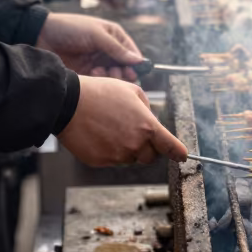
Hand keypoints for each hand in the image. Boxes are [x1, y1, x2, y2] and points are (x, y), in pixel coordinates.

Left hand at [37, 13, 143, 80]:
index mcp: (114, 36)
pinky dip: (100, 79)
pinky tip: (92, 73)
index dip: (135, 63)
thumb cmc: (71, 29)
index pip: (131, 52)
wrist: (42, 36)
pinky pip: (100, 80)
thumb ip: (116, 49)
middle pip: (124, 67)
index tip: (134, 72)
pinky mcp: (87, 72)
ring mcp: (97, 61)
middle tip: (117, 73)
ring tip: (99, 71)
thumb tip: (138, 60)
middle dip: (123, 71)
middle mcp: (108, 50)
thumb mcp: (96, 35)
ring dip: (110, 75)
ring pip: (113, 75)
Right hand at [59, 77, 186, 167]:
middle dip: (147, 148)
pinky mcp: (101, 162)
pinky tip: (99, 135)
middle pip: (150, 157)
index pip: (170, 146)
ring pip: (130, 158)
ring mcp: (118, 155)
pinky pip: (112, 160)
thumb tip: (150, 119)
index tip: (183, 156)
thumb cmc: (100, 92)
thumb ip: (146, 108)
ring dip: (127, 148)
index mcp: (147, 126)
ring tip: (111, 129)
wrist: (68, 103)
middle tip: (134, 133)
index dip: (179, 152)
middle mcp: (135, 144)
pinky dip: (109, 151)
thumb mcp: (131, 90)